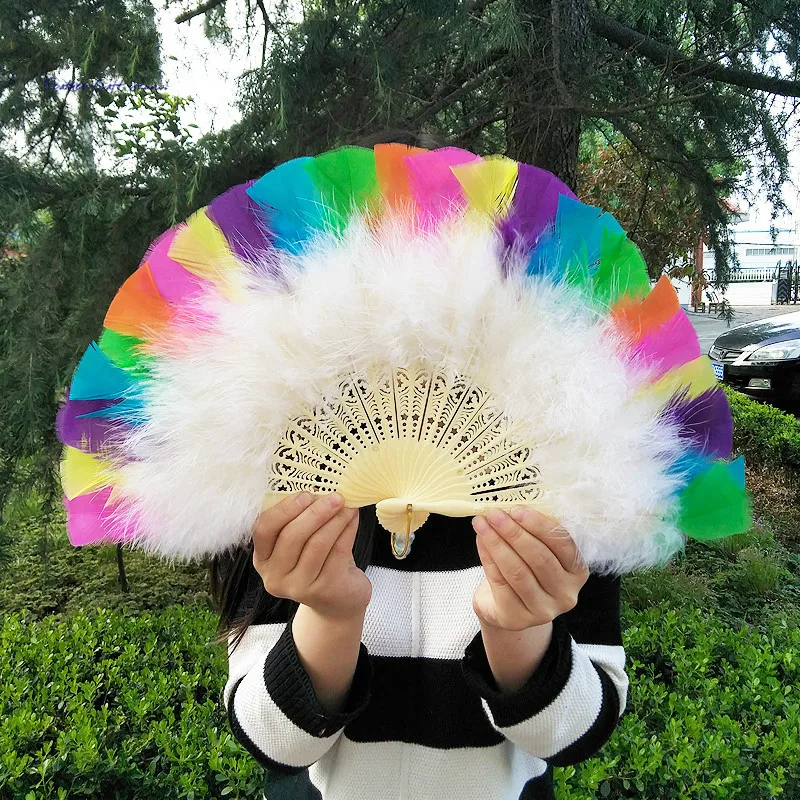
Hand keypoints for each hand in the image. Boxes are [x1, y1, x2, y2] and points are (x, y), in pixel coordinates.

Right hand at [252, 492, 371, 620]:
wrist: (339, 601)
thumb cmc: (319, 562)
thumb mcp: (301, 543)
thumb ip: (299, 520)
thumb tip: (317, 486)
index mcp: (263, 559)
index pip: (263, 530)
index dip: (283, 510)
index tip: (305, 494)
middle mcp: (275, 576)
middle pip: (291, 537)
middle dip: (315, 512)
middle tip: (335, 496)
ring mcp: (298, 587)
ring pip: (317, 544)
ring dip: (335, 520)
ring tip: (347, 505)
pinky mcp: (324, 590)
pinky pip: (337, 552)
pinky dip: (347, 530)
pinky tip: (353, 519)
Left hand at [472, 507, 588, 631]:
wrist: (508, 607)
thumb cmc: (526, 569)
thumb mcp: (537, 549)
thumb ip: (532, 531)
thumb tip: (509, 505)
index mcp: (578, 571)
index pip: (563, 545)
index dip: (539, 525)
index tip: (516, 509)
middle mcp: (566, 594)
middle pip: (539, 558)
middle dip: (514, 532)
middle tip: (494, 514)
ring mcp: (544, 610)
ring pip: (518, 571)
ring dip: (497, 543)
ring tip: (482, 524)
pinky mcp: (518, 618)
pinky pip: (500, 583)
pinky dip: (488, 558)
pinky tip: (481, 542)